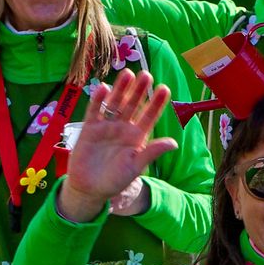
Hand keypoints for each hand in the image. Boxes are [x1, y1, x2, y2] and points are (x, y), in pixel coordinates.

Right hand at [57, 72, 176, 221]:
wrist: (89, 189)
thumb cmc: (115, 180)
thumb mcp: (136, 167)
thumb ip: (151, 152)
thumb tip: (174, 143)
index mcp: (137, 137)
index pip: (149, 116)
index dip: (156, 103)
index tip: (165, 89)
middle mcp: (123, 128)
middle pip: (132, 105)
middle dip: (139, 90)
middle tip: (146, 75)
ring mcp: (106, 126)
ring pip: (115, 103)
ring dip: (121, 89)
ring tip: (127, 74)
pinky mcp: (90, 128)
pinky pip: (95, 111)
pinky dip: (98, 100)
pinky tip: (104, 88)